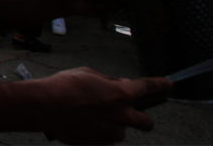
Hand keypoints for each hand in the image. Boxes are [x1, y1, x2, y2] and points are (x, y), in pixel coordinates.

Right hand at [41, 68, 170, 145]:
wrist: (45, 106)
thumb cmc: (64, 86)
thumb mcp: (89, 74)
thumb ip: (110, 81)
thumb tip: (123, 86)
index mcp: (122, 94)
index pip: (150, 88)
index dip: (162, 85)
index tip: (168, 85)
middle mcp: (122, 115)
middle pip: (147, 123)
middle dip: (142, 118)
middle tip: (128, 113)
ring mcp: (112, 133)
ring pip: (121, 131)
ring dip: (113, 125)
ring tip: (90, 116)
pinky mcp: (100, 145)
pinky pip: (105, 140)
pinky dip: (99, 134)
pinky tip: (84, 125)